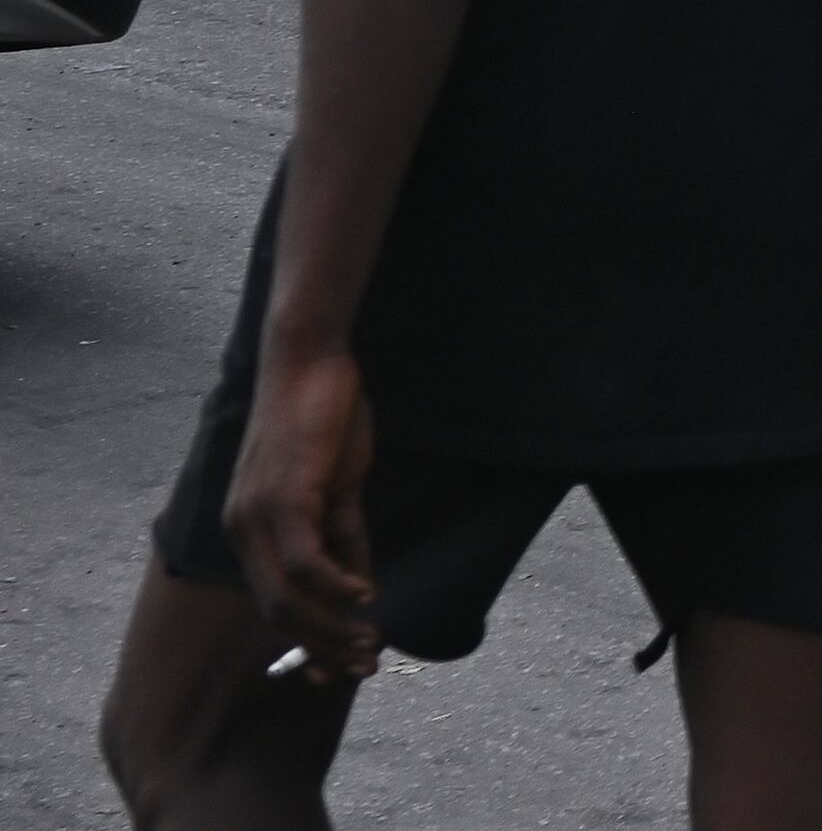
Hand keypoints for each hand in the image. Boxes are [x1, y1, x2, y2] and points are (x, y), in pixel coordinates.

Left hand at [225, 346, 385, 685]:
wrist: (309, 360)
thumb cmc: (326, 414)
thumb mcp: (339, 484)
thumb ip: (345, 534)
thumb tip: (360, 586)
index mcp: (250, 531)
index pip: (274, 603)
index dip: (307, 641)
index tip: (338, 669)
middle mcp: (243, 532)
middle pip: (278, 610)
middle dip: (322, 645)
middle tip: (363, 666)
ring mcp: (257, 517)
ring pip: (288, 595)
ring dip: (331, 625)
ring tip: (369, 641)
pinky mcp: (282, 498)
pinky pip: (304, 559)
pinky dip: (334, 584)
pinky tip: (366, 595)